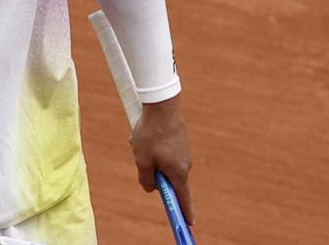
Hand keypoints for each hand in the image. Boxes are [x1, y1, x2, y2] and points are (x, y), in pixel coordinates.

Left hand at [131, 95, 193, 223]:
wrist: (163, 105)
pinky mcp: (180, 141)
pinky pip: (164, 150)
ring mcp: (184, 152)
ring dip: (150, 156)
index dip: (185, 211)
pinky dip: (153, 146)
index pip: (183, 198)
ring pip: (163, 162)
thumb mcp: (142, 159)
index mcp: (178, 172)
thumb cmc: (151, 134)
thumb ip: (146, 178)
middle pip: (168, 178)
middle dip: (152, 171)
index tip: (189, 222)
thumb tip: (151, 188)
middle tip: (140, 155)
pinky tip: (145, 133)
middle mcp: (185, 164)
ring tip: (141, 141)